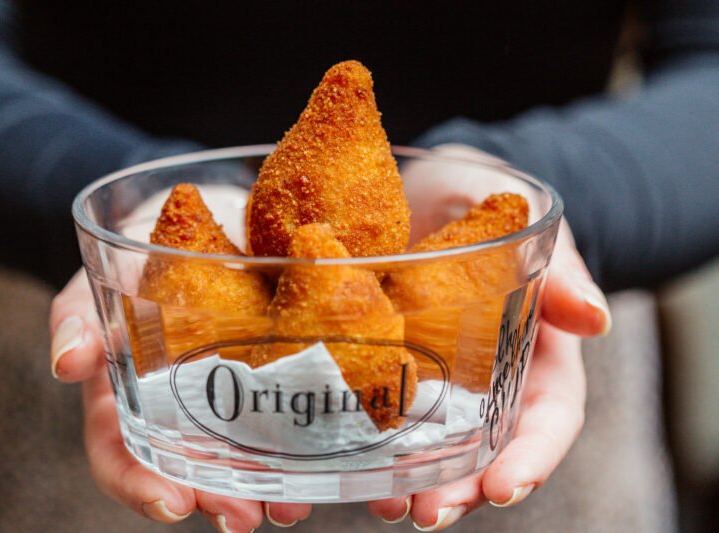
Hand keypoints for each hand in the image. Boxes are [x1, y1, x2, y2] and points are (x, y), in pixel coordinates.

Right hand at [50, 269, 311, 531]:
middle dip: (213, 499)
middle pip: (188, 468)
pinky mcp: (271, 375)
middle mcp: (177, 405)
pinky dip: (301, 447)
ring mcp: (227, 394)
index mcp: (127, 392)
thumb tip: (64, 364)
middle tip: (242, 517)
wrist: (211, 214)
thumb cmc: (146, 248)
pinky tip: (322, 462)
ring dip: (262, 490)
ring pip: (240, 456)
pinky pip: (284, 417)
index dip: (139, 484)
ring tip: (288, 509)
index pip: (120, 451)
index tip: (172, 505)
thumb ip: (78, 314)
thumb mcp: (104, 273)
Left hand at [366, 220, 610, 529]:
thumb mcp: (523, 218)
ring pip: (433, 443)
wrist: (422, 186)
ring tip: (384, 505)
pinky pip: (381, 408)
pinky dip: (365, 441)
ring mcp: (436, 373)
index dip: (532, 457)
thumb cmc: (484, 196)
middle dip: (463, 488)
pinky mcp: (388, 360)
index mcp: (536, 347)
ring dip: (412, 481)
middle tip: (427, 514)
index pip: (548, 414)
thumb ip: (561, 263)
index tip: (502, 489)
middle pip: (487, 447)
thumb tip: (596, 320)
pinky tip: (337, 460)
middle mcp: (488, 374)